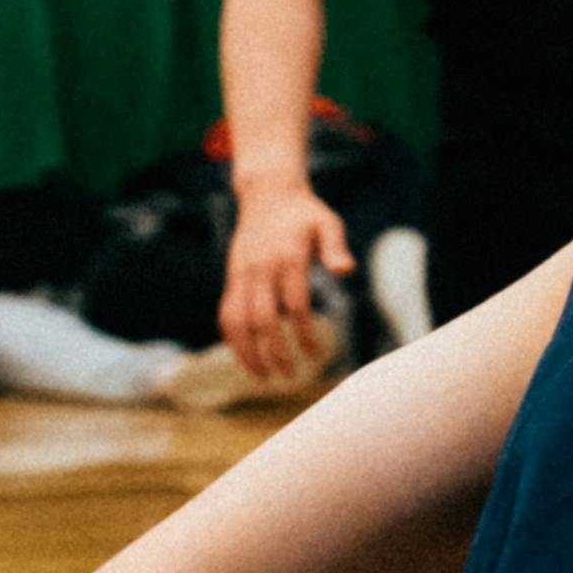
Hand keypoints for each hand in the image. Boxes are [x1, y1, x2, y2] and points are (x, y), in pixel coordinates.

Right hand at [220, 179, 350, 383]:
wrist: (267, 195)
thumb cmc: (304, 214)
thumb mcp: (327, 223)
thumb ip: (335, 247)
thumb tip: (346, 270)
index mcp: (287, 256)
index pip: (294, 304)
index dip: (304, 333)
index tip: (316, 354)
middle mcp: (260, 267)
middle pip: (262, 319)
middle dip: (275, 351)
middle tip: (290, 375)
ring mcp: (242, 274)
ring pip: (237, 320)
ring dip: (247, 353)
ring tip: (262, 377)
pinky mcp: (232, 278)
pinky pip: (226, 313)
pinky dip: (233, 338)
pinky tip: (245, 358)